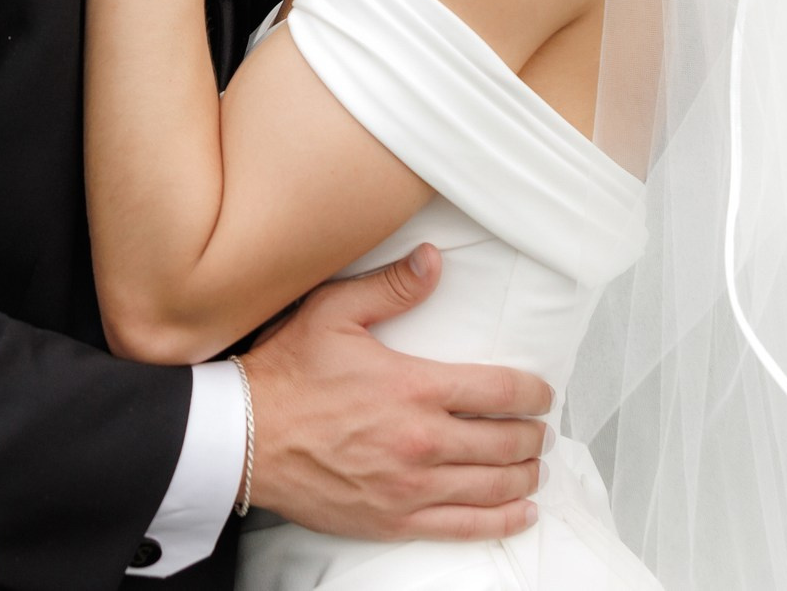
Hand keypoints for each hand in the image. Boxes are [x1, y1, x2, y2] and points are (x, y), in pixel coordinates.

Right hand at [238, 245, 549, 541]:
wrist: (243, 438)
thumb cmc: (286, 374)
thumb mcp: (333, 312)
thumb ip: (391, 286)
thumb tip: (433, 259)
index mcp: (415, 387)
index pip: (501, 391)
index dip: (534, 392)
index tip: (542, 393)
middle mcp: (423, 440)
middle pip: (506, 442)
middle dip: (533, 434)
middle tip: (539, 429)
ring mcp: (411, 487)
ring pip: (494, 485)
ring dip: (525, 475)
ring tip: (533, 465)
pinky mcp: (395, 520)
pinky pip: (466, 526)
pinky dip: (503, 520)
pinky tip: (522, 512)